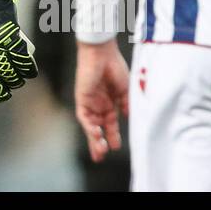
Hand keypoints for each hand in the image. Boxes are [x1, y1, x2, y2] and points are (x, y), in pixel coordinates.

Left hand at [74, 39, 128, 162]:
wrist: (103, 52)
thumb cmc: (115, 67)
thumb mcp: (125, 90)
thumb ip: (125, 105)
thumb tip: (128, 118)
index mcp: (110, 102)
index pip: (110, 124)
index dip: (113, 136)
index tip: (116, 148)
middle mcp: (99, 104)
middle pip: (99, 128)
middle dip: (99, 143)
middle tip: (101, 157)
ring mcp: (90, 102)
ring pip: (91, 125)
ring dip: (94, 138)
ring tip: (100, 151)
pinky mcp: (82, 98)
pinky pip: (84, 116)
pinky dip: (90, 126)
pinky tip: (96, 134)